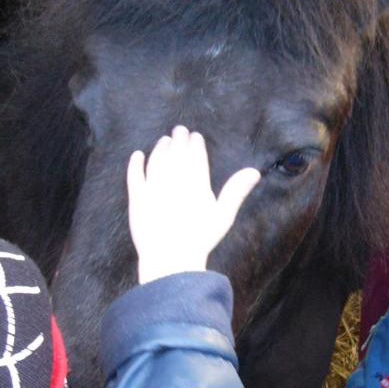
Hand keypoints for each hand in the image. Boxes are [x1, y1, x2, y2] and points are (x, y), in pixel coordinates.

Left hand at [127, 126, 259, 284]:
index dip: (195, 144)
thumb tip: (254, 172)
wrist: (170, 258)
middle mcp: (174, 179)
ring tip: (163, 141)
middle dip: (178, 139)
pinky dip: (135, 164)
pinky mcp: (137, 198)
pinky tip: (137, 155)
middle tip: (179, 130)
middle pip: (175, 153)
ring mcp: (153, 187)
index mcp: (196, 182)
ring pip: (156, 160)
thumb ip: (236, 190)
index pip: (195, 155)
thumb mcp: (223, 215)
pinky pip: (134, 175)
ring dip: (159, 148)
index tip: (195, 136)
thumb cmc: (200, 239)